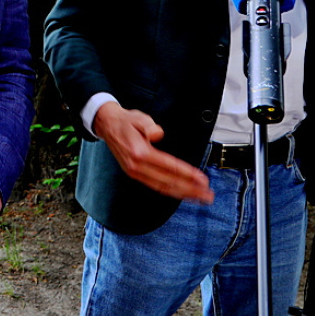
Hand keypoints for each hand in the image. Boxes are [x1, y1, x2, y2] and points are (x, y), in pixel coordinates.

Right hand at [93, 102, 213, 203]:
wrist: (107, 126)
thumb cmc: (126, 121)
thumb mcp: (138, 118)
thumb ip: (149, 126)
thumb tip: (158, 134)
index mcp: (140, 153)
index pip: (169, 167)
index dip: (188, 174)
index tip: (202, 179)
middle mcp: (137, 166)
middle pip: (168, 182)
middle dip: (190, 189)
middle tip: (207, 194)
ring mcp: (135, 172)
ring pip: (163, 187)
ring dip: (183, 194)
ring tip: (200, 197)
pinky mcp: (135, 174)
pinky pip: (156, 186)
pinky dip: (171, 191)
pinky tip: (182, 194)